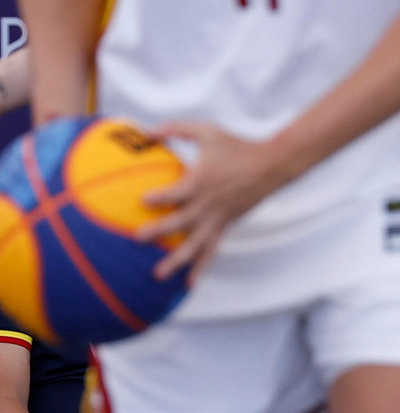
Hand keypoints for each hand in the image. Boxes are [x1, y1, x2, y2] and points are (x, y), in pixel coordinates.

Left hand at [136, 122, 281, 281]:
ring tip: (157, 275)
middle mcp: (209, 204)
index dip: (159, 197)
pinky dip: (200, 267)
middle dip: (160, 230)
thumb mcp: (207, 131)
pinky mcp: (224, 226)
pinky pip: (211, 250)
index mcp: (202, 181)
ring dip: (176, 261)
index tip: (141, 200)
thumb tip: (148, 131)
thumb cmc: (236, 146)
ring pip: (195, 244)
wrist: (273, 165)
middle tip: (139, 238)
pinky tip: (188, 284)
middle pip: (182, 221)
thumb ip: (177, 129)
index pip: (177, 192)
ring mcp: (218, 218)